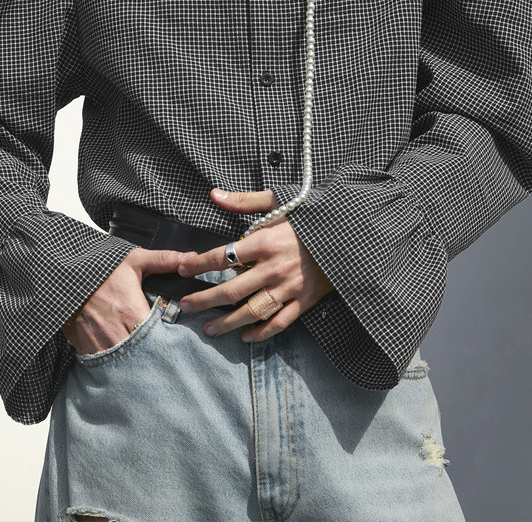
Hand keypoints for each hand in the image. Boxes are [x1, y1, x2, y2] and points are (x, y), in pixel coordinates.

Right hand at [61, 246, 188, 354]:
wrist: (65, 280)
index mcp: (132, 312)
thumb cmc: (101, 271)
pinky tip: (127, 360)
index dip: (171, 343)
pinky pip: (107, 364)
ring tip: (149, 360)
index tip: (178, 342)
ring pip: (127, 364)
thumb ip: (163, 260)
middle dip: (156, 357)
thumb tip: (191, 259)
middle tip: (167, 357)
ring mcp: (101, 344)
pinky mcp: (88, 349)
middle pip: (145, 354)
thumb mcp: (134, 261)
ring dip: (138, 363)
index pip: (159, 337)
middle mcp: (118, 332)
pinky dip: (118, 364)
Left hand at [177, 188, 334, 341]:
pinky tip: (245, 336)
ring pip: (251, 311)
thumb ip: (245, 201)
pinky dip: (261, 332)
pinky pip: (279, 323)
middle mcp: (273, 268)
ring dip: (227, 322)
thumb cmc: (311, 217)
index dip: (199, 264)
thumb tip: (214, 195)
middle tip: (185, 306)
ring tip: (208, 328)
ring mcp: (289, 288)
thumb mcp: (279, 201)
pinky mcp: (304, 301)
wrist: (349, 234)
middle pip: (230, 290)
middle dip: (204, 299)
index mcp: (265, 242)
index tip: (182, 268)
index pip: (222, 256)